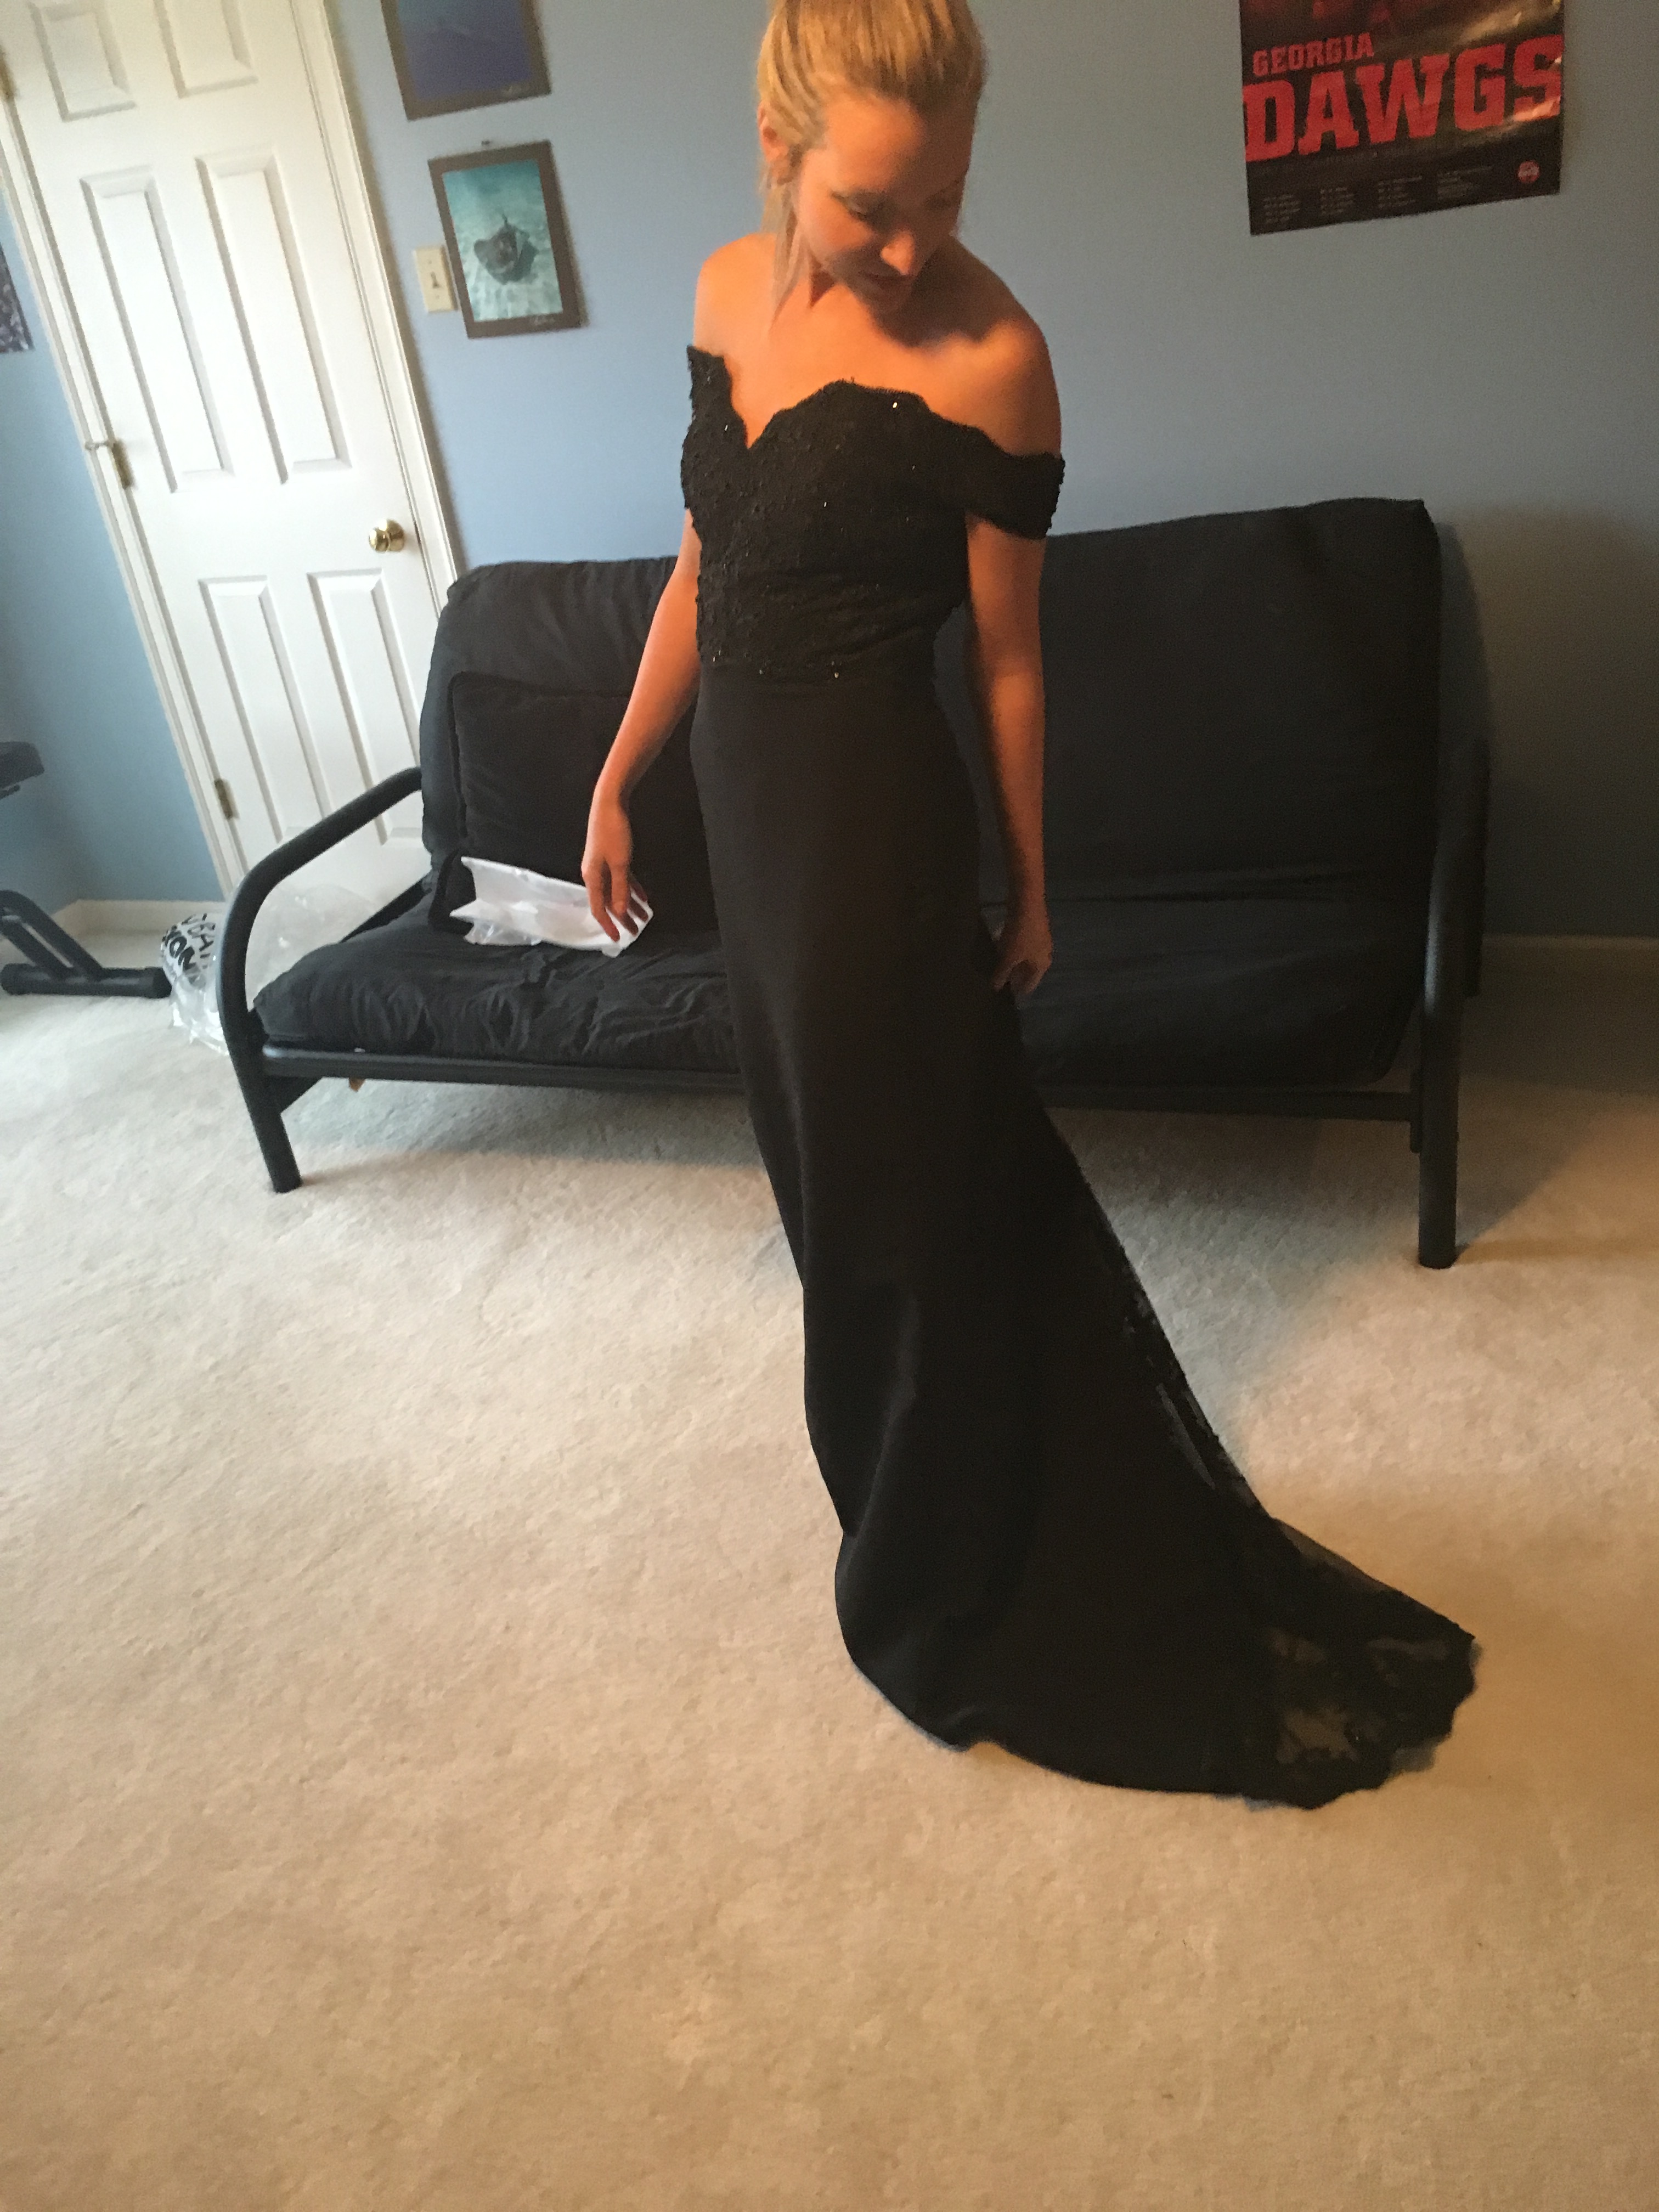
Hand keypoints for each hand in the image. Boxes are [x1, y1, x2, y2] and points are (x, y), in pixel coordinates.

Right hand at [581, 787, 651, 943]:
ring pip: (617, 891)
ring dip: (630, 905)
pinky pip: (622, 879)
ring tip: (644, 918)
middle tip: (636, 933)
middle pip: (609, 902)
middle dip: (623, 918)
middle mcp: (595, 874)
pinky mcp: (612, 857)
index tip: (617, 939)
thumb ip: (620, 889)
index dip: (608, 925)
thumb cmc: (613, 832)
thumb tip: (620, 911)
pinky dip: (632, 889)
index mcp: (592, 877)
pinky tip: (644, 898)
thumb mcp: (620, 864)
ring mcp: (603, 865)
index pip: (599, 908)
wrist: (609, 804)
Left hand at [990, 897, 1052, 1000]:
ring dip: (1014, 963)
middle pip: (1029, 972)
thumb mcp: (1008, 957)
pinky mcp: (1033, 930)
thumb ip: (1002, 973)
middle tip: (1001, 982)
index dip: (1018, 991)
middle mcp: (1044, 955)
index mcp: (1042, 965)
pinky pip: (1023, 947)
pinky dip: (1014, 951)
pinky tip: (1002, 949)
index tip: (1007, 997)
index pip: (1030, 985)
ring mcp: (1040, 942)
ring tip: (999, 966)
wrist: (1027, 902)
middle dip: (1016, 977)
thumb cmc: (1020, 934)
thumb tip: (996, 988)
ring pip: (1026, 958)